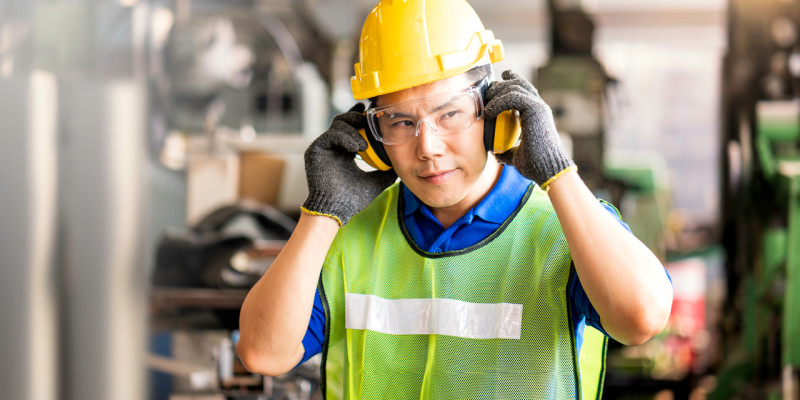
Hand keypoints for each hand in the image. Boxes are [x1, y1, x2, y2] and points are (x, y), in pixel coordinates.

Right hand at [302, 103, 397, 225]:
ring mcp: (323, 147)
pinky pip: (330, 134)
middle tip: (368, 120)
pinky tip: (356, 148)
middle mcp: (333, 147)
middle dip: (357, 117)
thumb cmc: (354, 199)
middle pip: (344, 120)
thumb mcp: (376, 181)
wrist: (337, 210)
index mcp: (345, 151)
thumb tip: (401, 164)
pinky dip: (345, 138)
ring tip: (364, 145)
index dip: (361, 117)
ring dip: (353, 130)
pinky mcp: (315, 150)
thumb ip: (387, 171)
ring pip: (338, 124)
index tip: (372, 111)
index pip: (353, 127)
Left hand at [483, 70, 574, 186]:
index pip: (524, 90)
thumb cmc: (535, 166)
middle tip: (486, 94)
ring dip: (497, 92)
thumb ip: (507, 151)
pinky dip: (499, 101)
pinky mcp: (536, 110)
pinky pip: (514, 96)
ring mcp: (539, 107)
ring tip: (486, 106)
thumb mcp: (516, 156)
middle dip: (499, 85)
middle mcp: (539, 107)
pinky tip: (490, 112)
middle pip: (518, 84)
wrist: (548, 170)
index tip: (500, 78)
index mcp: (536, 114)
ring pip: (515, 86)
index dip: (511, 81)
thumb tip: (495, 152)